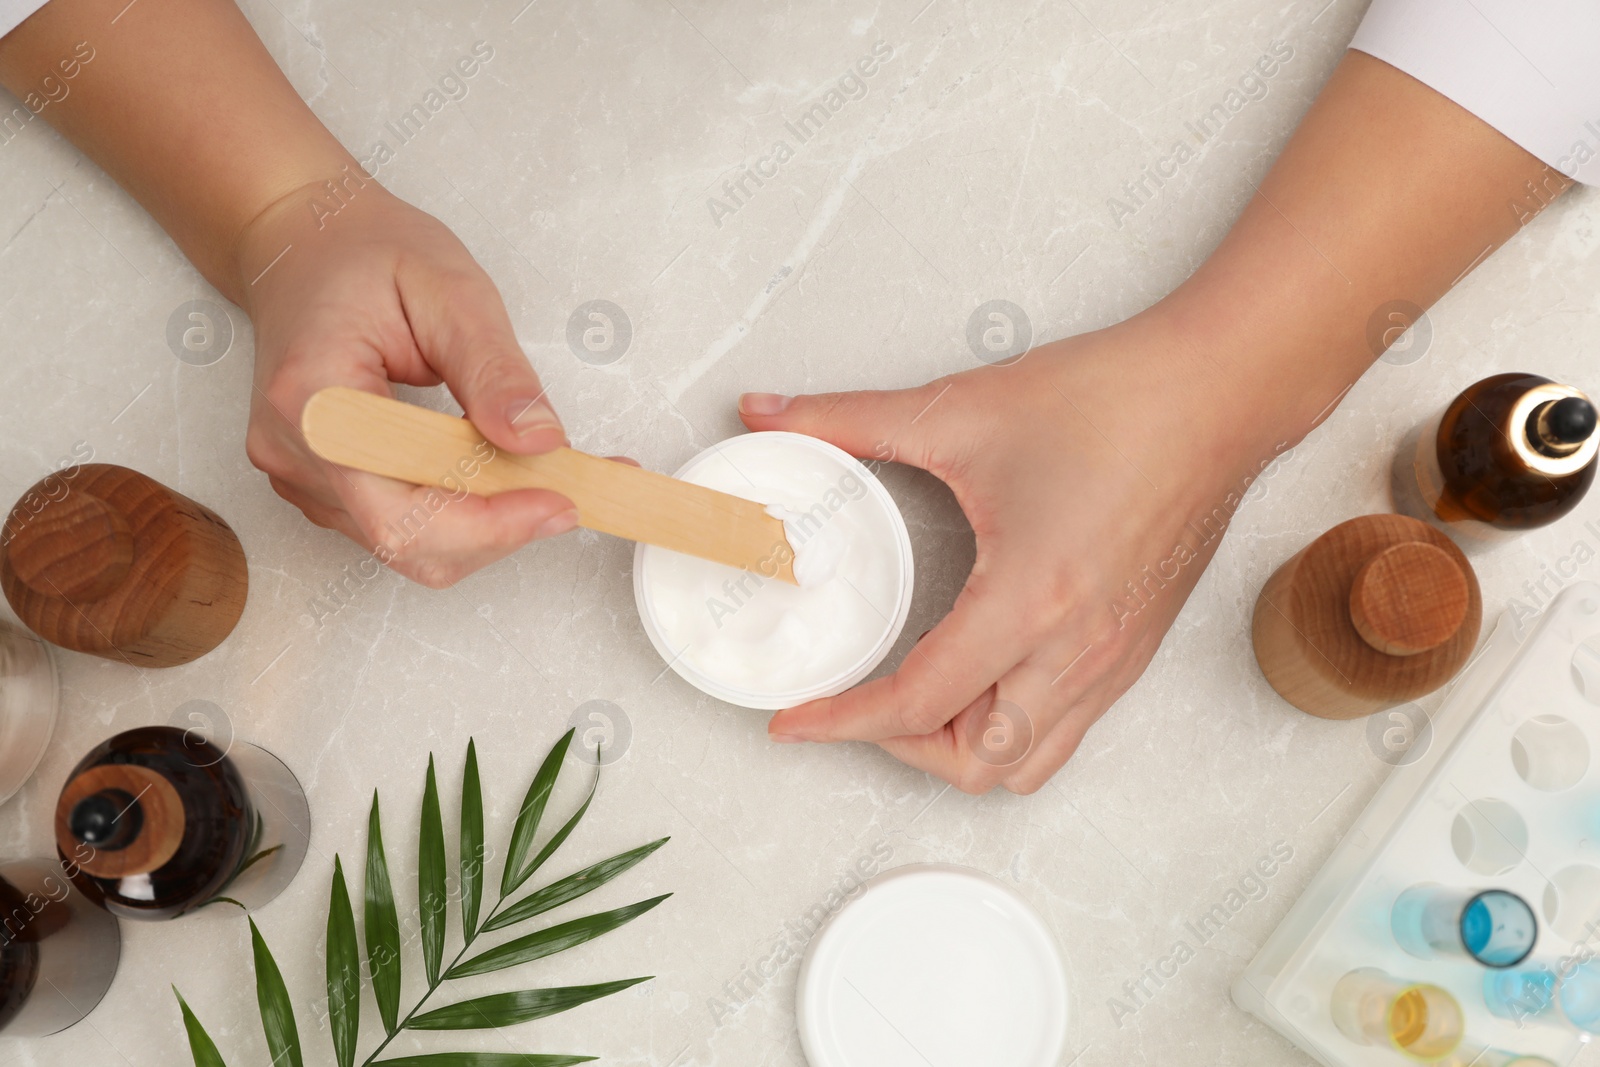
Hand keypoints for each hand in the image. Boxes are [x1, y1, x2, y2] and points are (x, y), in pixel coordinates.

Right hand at [237, 183, 579, 587]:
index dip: (486, 526)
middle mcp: (296, 450)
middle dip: (499, 529)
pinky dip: (462, 509)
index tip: (557, 502)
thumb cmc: (365, 254)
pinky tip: (499, 471)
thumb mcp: (451, 290)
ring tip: (545, 474)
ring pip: (409, 543)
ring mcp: (302, 472)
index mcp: (314, 400)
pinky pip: (401, 522)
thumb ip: (495, 371)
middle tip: (573, 490)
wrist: (303, 241)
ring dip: (486, 522)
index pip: (399, 513)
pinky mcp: (323, 480)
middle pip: (407, 543)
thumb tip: (538, 441)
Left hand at [740, 314, 1287, 792]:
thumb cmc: (1114, 401)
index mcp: (1031, 601)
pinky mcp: (1135, 650)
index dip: (842, 722)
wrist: (1221, 392)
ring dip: (960, 748)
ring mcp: (1114, 659)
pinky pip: (1066, 730)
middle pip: (976, 763)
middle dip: (900, 747)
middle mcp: (1078, 650)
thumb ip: (848, 418)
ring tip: (915, 700)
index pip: (919, 702)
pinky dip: (1010, 729)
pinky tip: (980, 676)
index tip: (797, 720)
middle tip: (856, 701)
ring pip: (1027, 762)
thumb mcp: (960, 411)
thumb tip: (767, 412)